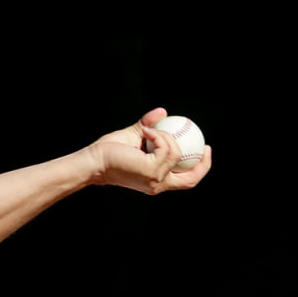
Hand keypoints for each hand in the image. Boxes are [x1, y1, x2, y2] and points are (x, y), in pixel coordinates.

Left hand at [88, 107, 211, 194]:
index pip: (185, 181)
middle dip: (203, 164)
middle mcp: (158, 185)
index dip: (199, 167)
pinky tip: (145, 131)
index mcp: (157, 181)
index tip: (204, 150)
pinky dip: (159, 135)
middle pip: (191, 180)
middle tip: (204, 145)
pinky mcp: (151, 171)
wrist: (93, 161)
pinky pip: (166, 148)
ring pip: (177, 153)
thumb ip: (149, 126)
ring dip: (167, 137)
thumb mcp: (134, 137)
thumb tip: (163, 112)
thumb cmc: (109, 152)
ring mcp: (155, 180)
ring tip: (150, 130)